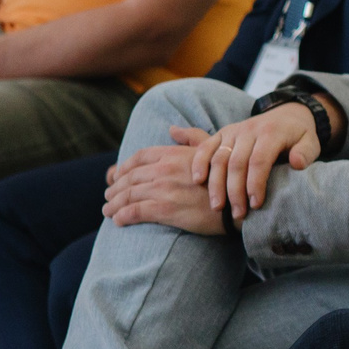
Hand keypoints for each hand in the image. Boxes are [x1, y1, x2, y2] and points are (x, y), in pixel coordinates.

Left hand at [102, 137, 227, 233]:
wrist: (239, 204)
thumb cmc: (229, 179)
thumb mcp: (213, 150)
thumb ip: (191, 138)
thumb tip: (172, 128)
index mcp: (173, 154)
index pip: (138, 157)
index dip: (124, 167)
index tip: (117, 176)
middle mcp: (164, 169)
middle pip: (129, 177)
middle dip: (115, 188)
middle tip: (109, 196)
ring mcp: (163, 188)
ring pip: (127, 195)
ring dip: (114, 203)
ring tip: (109, 210)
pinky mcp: (165, 208)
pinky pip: (135, 211)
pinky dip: (122, 215)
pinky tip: (118, 220)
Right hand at [190, 103, 319, 217]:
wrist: (287, 115)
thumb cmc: (298, 136)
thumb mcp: (311, 142)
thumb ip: (305, 153)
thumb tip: (297, 164)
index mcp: (271, 132)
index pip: (259, 160)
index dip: (255, 184)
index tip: (256, 204)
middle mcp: (249, 130)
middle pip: (237, 163)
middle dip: (235, 191)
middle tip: (238, 214)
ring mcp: (233, 131)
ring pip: (219, 158)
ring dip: (216, 184)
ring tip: (218, 207)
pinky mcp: (222, 133)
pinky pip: (206, 147)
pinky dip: (199, 163)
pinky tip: (198, 181)